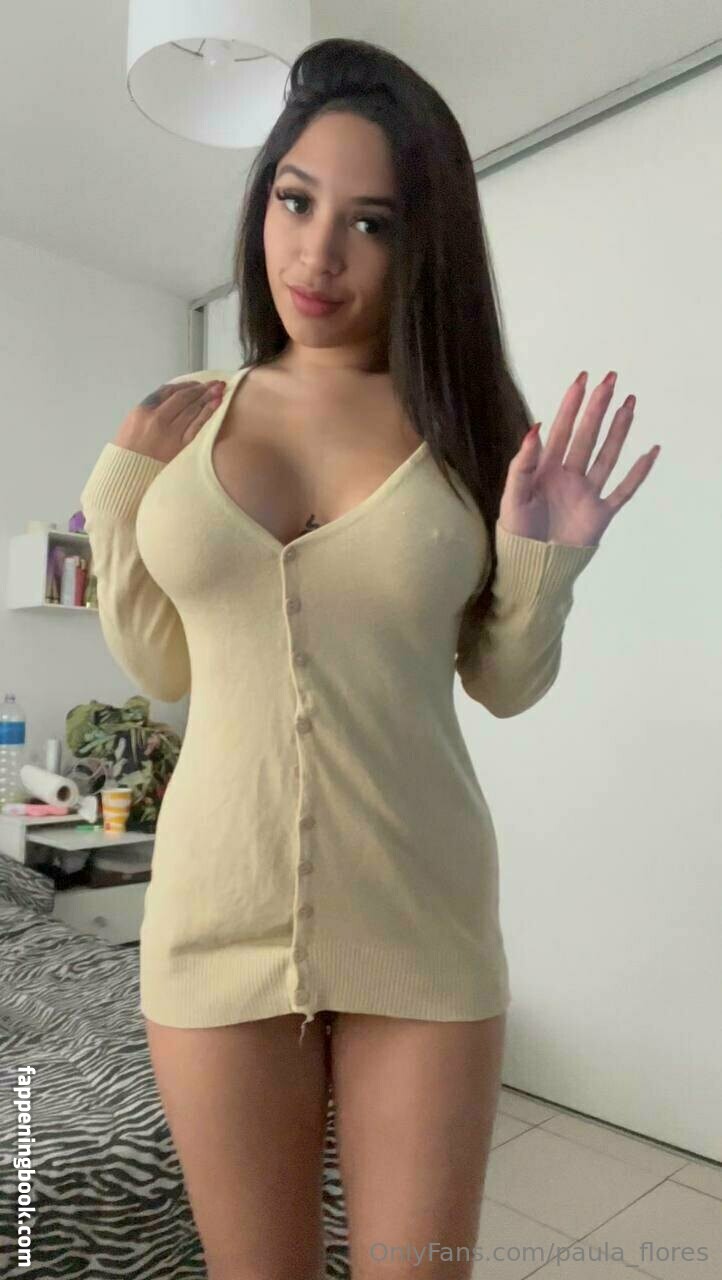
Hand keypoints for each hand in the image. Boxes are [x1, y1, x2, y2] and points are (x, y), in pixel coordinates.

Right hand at [113, 379, 226, 462]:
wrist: (128, 472)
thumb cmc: (128, 448)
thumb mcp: (132, 421)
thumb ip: (151, 408)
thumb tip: (173, 398)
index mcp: (144, 410)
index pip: (168, 391)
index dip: (185, 385)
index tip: (197, 383)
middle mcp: (158, 418)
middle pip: (183, 398)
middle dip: (200, 388)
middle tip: (215, 383)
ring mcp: (170, 432)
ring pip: (192, 409)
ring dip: (208, 397)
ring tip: (219, 389)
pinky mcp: (180, 445)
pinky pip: (196, 425)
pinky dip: (207, 412)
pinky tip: (216, 404)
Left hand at [498, 370, 660, 546]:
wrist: (531, 569)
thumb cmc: (516, 535)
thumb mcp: (512, 498)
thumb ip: (522, 465)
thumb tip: (534, 429)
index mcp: (545, 470)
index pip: (561, 430)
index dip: (571, 405)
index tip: (582, 379)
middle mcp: (569, 477)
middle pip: (587, 436)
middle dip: (598, 407)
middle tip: (610, 379)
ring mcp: (586, 494)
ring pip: (607, 456)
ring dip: (619, 430)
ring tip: (629, 404)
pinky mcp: (600, 514)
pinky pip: (624, 490)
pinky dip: (638, 473)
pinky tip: (650, 452)